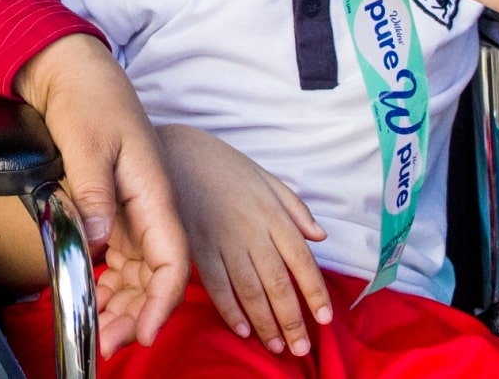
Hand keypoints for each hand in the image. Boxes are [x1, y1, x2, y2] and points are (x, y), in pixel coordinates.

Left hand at [15, 35, 187, 353]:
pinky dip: (110, 282)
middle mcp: (150, 206)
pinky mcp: (115, 209)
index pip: (172, 258)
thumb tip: (97, 238)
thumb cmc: (90, 101)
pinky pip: (120, 256)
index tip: (143, 331)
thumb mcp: (86, 144)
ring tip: (101, 333)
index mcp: (154, 191)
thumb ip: (92, 193)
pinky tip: (95, 300)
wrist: (77, 74)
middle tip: (109, 343)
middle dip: (137, 314)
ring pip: (138, 271)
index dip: (163, 301)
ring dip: (123, 303)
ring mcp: (133, 209)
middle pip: (156, 274)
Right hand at [159, 123, 332, 356]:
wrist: (173, 150)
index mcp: (272, 214)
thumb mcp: (264, 176)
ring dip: (265, 322)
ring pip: (249, 290)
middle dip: (292, 320)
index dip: (315, 293)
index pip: (301, 261)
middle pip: (277, 283)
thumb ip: (294, 207)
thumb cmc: (220, 162)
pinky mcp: (196, 246)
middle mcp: (251, 231)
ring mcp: (222, 240)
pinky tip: (241, 329)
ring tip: (276, 346)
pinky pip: (216, 284)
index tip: (325, 318)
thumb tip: (320, 236)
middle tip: (301, 348)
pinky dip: (230, 310)